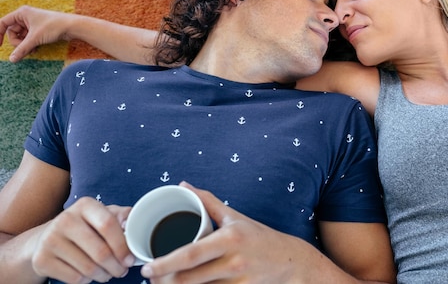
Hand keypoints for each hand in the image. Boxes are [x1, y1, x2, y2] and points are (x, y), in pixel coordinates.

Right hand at [0, 5, 74, 61]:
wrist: (72, 27)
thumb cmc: (54, 27)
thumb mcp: (35, 39)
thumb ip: (22, 49)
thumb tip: (12, 59)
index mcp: (21, 13)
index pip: (3, 23)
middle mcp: (25, 16)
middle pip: (12, 32)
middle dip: (17, 42)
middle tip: (26, 48)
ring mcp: (32, 24)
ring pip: (20, 37)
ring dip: (24, 45)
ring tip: (33, 49)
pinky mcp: (38, 30)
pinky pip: (28, 39)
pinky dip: (30, 45)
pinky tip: (36, 49)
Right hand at [32, 197, 134, 283]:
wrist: (46, 239)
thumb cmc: (85, 227)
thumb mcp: (103, 214)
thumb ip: (122, 215)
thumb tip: (132, 221)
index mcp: (85, 205)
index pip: (108, 225)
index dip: (122, 246)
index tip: (130, 259)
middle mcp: (66, 219)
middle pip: (100, 251)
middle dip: (116, 266)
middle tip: (121, 270)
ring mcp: (51, 239)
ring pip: (89, 268)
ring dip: (104, 276)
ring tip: (107, 273)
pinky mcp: (42, 259)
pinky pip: (74, 279)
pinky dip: (87, 281)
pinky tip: (89, 275)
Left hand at [141, 182, 330, 283]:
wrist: (289, 260)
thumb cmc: (257, 236)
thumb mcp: (234, 216)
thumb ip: (207, 201)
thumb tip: (183, 185)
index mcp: (229, 239)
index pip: (190, 254)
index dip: (165, 264)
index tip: (147, 268)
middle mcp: (234, 261)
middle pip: (189, 279)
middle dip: (164, 281)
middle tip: (149, 278)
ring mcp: (238, 281)